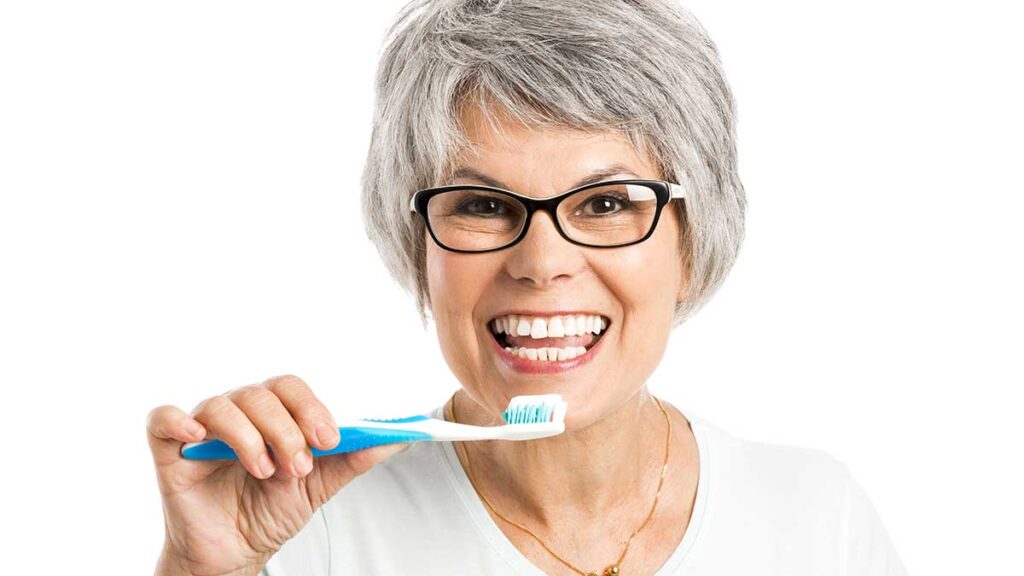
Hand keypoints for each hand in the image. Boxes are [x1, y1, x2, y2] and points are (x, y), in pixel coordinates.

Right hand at [147, 374, 406, 575]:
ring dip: (250, 438)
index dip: (311, 409)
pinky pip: (162, 419)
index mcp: (274, 414)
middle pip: (261, 394)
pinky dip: (178, 420)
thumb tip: (398, 438)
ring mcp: (202, 429)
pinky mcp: (169, 451)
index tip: (330, 439)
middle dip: (286, 429)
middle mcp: (239, 413)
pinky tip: (197, 436)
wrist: (233, 553)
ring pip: (223, 406)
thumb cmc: (269, 511)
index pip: (291, 389)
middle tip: (300, 466)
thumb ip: (353, 458)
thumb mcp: (318, 486)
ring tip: (266, 472)